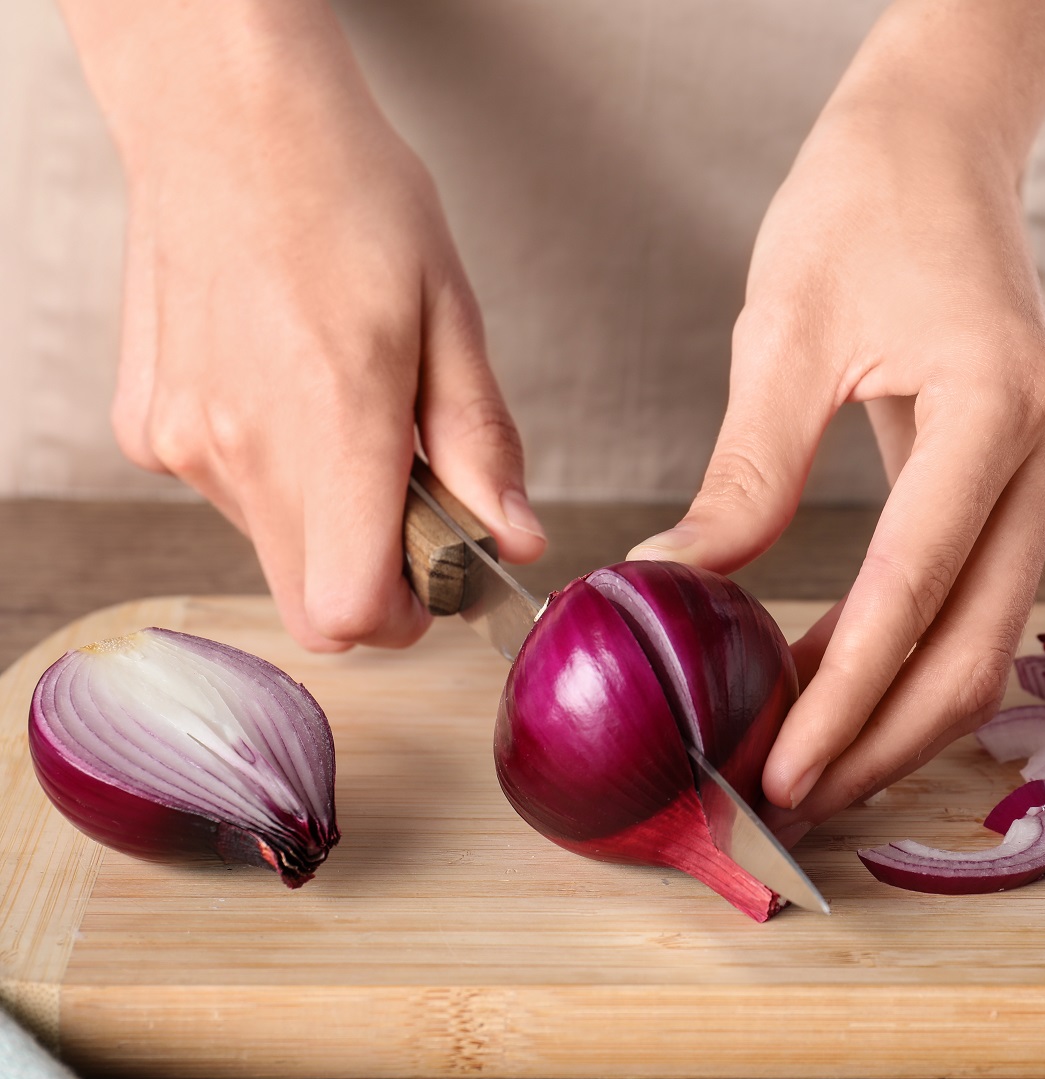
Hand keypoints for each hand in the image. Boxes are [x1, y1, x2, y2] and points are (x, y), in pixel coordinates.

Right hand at [67, 1, 545, 651]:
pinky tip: (288, 394)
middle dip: (374, 579)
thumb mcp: (448, 313)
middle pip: (312, 601)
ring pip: (274, 551)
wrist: (226, 118)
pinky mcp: (149, 429)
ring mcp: (182, 444)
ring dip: (325, 519)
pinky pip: (230, 498)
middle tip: (409, 495)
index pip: (352, 611)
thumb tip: (516, 537)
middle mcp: (240, 448)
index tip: (439, 573)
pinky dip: (274, 476)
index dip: (406, 616)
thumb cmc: (349, 196)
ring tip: (346, 415)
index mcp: (332, 420)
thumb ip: (479, 442)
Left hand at [630, 77, 1044, 831]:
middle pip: (971, 650)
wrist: (931, 150)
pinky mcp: (1005, 482)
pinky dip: (893, 657)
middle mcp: (1039, 458)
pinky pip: (957, 601)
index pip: (913, 592)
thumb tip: (675, 581)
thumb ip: (745, 476)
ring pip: (976, 643)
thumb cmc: (860, 212)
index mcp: (991, 412)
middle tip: (787, 798)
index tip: (779, 767)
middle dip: (878, 740)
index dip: (844, 697)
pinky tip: (822, 684)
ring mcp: (1036, 476)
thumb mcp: (785, 341)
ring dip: (890, 716)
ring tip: (801, 765)